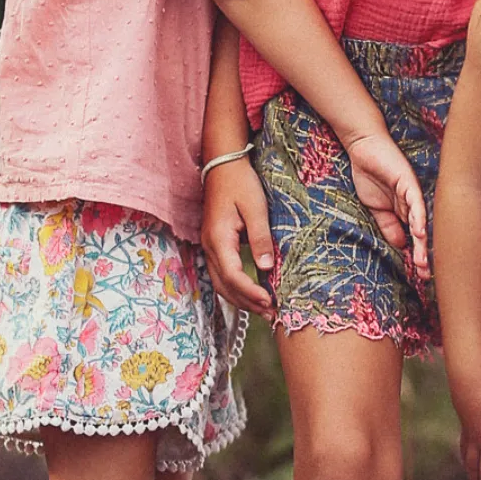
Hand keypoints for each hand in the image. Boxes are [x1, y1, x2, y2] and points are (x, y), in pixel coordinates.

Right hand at [202, 158, 275, 317]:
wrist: (223, 165)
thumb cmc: (241, 183)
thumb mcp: (255, 208)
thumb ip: (260, 238)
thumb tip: (266, 268)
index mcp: (218, 239)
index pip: (233, 276)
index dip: (251, 292)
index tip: (270, 302)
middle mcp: (209, 247)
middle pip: (225, 286)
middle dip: (247, 303)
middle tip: (272, 314)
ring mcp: (209, 247)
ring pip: (221, 283)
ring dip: (241, 299)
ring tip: (264, 310)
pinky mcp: (214, 245)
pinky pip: (222, 274)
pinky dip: (236, 288)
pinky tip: (252, 293)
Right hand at [347, 131, 429, 276]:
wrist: (363, 149)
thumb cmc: (370, 175)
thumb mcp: (376, 208)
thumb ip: (388, 224)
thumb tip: (400, 245)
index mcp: (405, 211)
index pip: (414, 237)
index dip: (417, 255)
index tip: (420, 276)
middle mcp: (412, 204)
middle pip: (421, 233)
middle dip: (423, 254)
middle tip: (426, 275)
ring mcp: (412, 194)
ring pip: (420, 221)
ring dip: (422, 242)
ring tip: (422, 262)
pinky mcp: (408, 182)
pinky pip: (415, 203)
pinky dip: (418, 217)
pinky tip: (419, 232)